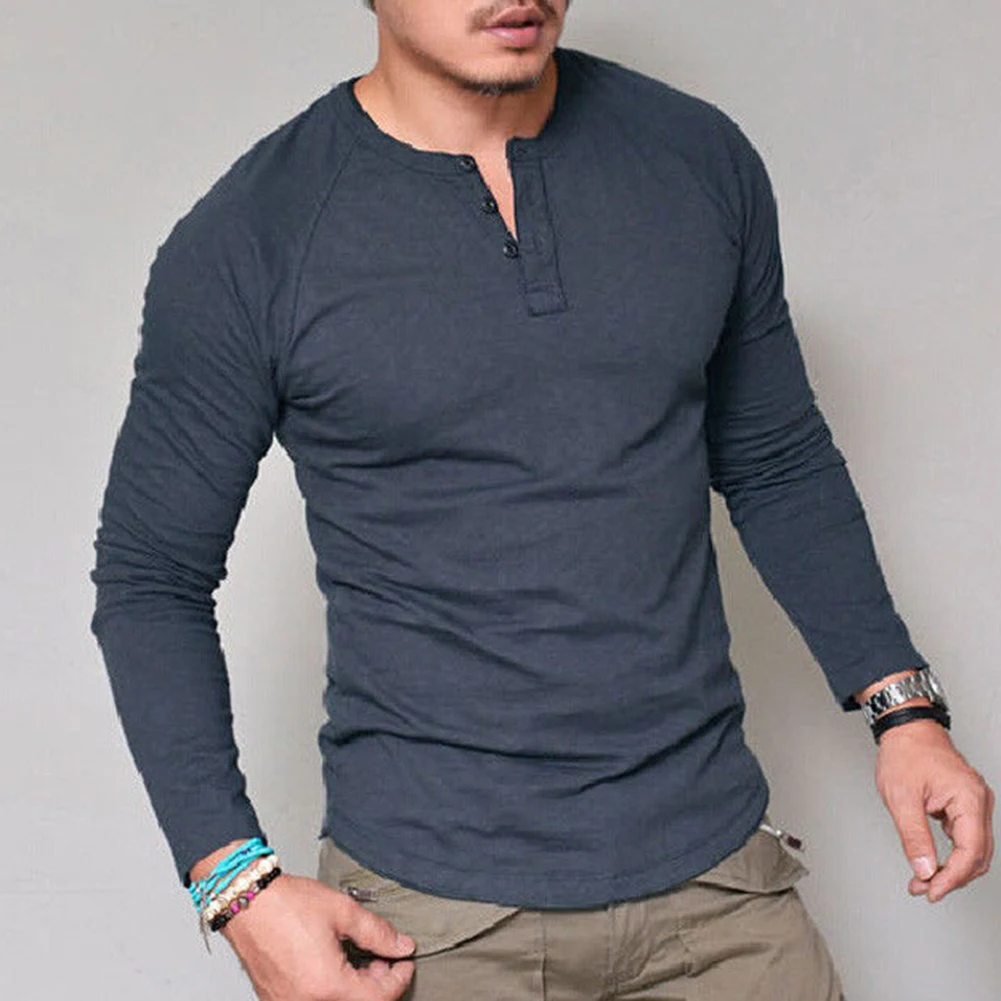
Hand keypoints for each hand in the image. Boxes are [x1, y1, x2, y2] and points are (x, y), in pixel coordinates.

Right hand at [218, 871, 415, 999]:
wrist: (247, 902)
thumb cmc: (287, 905)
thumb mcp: (342, 911)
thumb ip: (377, 933)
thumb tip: (401, 946)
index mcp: (327, 986)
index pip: (378, 998)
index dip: (398, 979)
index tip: (405, 961)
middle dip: (377, 983)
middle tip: (382, 956)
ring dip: (354, 987)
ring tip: (358, 958)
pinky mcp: (277, 1000)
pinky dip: (332, 989)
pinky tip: (335, 965)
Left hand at [875, 719, 994, 902]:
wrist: (905, 729)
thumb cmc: (904, 753)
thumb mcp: (901, 798)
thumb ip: (914, 837)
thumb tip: (925, 870)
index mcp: (969, 798)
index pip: (971, 852)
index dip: (952, 878)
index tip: (932, 891)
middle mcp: (979, 800)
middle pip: (977, 855)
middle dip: (951, 877)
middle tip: (923, 888)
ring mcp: (974, 802)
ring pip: (973, 849)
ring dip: (951, 868)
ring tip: (923, 879)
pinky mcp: (965, 803)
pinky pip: (965, 836)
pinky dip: (950, 853)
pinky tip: (931, 862)